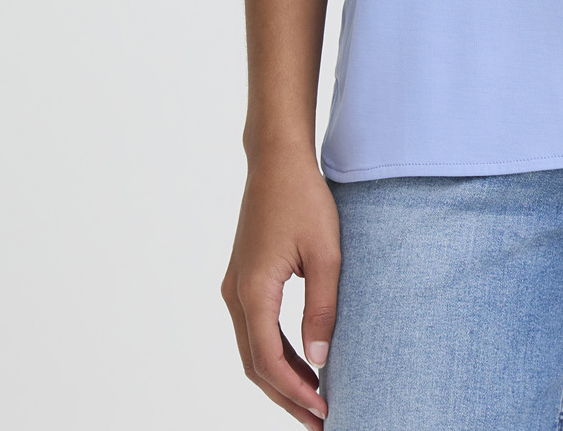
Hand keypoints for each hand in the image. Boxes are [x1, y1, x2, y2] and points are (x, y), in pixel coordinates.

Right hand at [220, 151, 340, 423]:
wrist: (278, 159)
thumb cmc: (304, 198)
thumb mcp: (326, 253)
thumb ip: (322, 309)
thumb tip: (320, 363)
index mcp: (253, 290)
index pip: (269, 360)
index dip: (296, 391)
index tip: (324, 411)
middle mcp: (236, 293)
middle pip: (256, 364)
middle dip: (286, 396)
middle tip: (319, 421)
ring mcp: (236, 286)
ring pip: (253, 349)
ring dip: (281, 378)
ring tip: (314, 401)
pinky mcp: (244, 278)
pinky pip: (255, 329)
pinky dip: (276, 353)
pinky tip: (302, 363)